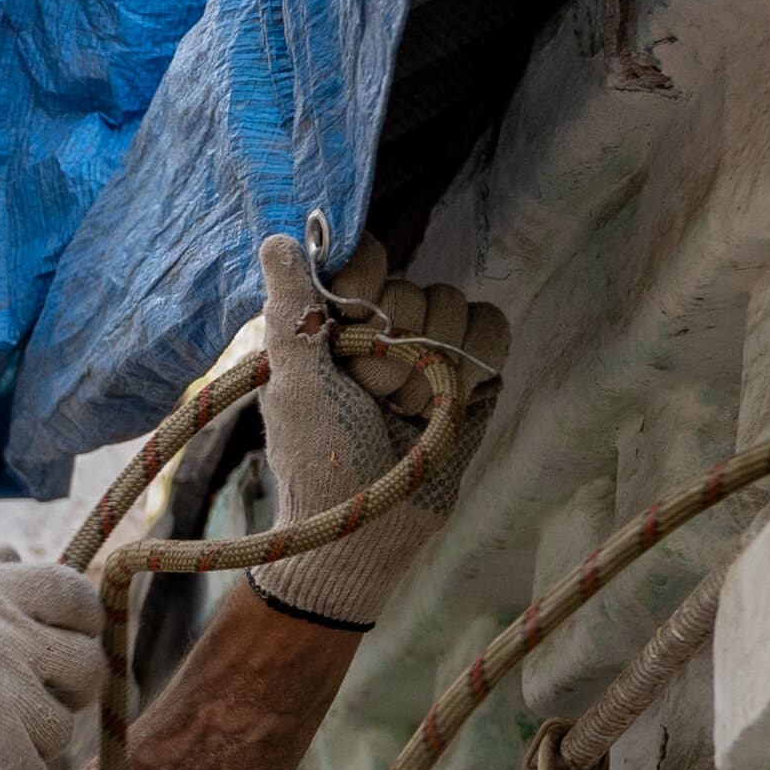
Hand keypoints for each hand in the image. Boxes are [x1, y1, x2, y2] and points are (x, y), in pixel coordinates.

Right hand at [0, 550, 104, 769]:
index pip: (78, 596)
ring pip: (60, 731)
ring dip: (32, 747)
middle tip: (29, 708)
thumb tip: (12, 551)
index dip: (83, 627)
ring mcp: (4, 692)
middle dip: (68, 693)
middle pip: (87, 668)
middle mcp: (6, 635)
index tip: (63, 648)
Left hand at [249, 231, 507, 630]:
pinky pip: (491, 328)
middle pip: (412, 286)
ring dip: (430, 366)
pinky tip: (446, 405)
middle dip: (392, 351)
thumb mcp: (294, 385)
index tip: (349, 329)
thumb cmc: (318, 460)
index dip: (364, 289)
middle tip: (372, 398)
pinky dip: (473, 363)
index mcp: (332, 321)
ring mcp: (430, 348)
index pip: (365, 258)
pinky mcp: (473, 373)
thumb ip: (290, 309)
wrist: (370, 531)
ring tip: (405, 413)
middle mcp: (383, 327)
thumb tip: (278, 238)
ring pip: (452, 304)